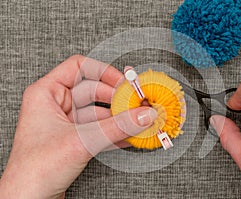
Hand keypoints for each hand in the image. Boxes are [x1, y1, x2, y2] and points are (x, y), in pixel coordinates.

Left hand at [0, 55, 156, 198]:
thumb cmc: (35, 169)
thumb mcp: (82, 141)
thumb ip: (117, 126)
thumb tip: (143, 115)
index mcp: (46, 93)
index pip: (79, 67)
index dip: (103, 71)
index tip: (124, 82)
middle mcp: (55, 104)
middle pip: (93, 89)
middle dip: (116, 98)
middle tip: (136, 104)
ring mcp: (65, 122)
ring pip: (97, 111)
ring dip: (117, 117)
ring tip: (136, 121)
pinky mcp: (73, 138)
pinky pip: (98, 128)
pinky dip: (113, 131)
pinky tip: (127, 136)